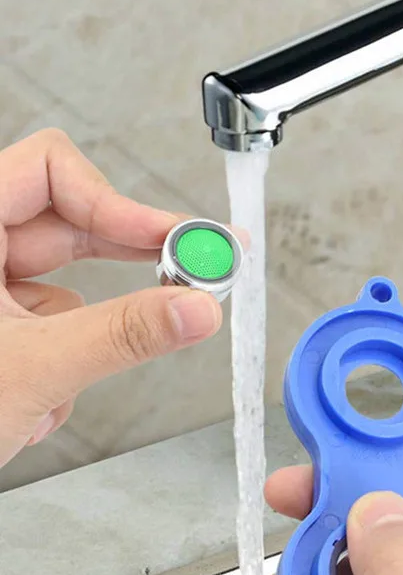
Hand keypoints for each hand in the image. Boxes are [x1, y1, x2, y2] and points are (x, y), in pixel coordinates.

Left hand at [0, 128, 222, 467]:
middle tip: (192, 269)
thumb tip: (195, 308)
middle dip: (126, 259)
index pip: (49, 171)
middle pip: (68, 224)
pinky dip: (59, 359)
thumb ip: (124, 334)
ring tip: (63, 382)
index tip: (174, 239)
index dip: (117, 201)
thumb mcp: (35, 370)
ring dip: (80, 335)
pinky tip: (36, 404)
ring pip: (63, 282)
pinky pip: (49, 320)